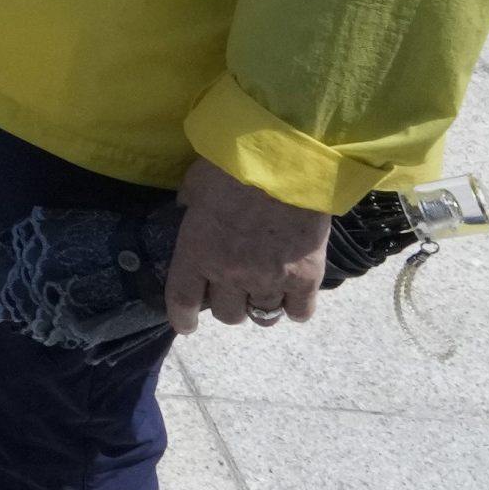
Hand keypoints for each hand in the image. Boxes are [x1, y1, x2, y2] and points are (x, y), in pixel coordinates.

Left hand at [162, 158, 329, 335]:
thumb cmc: (233, 167)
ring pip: (262, 316)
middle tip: (233, 289)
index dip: (182, 318)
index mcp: (197, 252)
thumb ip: (191, 203)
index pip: (183, 301)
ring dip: (260, 305)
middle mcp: (231, 275)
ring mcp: (269, 279)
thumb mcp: (196, 182)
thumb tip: (189, 208)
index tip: (187, 325)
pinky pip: (299, 312)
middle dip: (228, 305)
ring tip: (264, 290)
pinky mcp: (305, 278)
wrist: (286, 163)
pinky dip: (295, 308)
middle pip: (228, 315)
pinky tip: (294, 296)